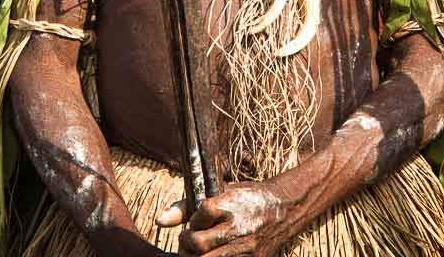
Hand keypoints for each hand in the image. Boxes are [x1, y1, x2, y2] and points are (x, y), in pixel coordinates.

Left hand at [158, 181, 297, 256]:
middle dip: (186, 246)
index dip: (191, 222)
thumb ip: (187, 206)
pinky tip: (211, 255)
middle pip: (198, 244)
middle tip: (187, 244)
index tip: (193, 224)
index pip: (198, 216)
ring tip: (198, 253)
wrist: (284, 209)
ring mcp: (246, 247)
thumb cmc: (247, 199)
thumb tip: (160, 221)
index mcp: (229, 204)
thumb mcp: (220, 193)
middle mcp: (238, 226)